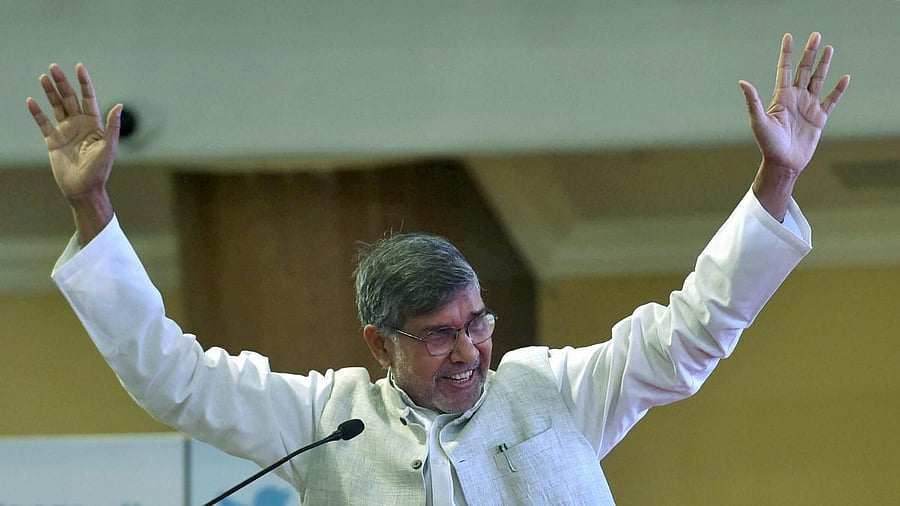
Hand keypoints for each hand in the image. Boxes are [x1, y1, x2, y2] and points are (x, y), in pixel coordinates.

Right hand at [27, 63, 121, 242]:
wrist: (83, 189)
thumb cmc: (100, 170)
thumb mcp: (109, 147)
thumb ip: (113, 126)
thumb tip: (119, 105)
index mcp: (94, 124)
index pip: (88, 98)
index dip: (84, 83)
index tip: (79, 67)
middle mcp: (79, 124)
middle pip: (69, 98)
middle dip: (62, 83)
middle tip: (54, 67)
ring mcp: (65, 131)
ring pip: (56, 106)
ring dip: (50, 92)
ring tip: (44, 77)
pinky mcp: (53, 140)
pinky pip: (43, 123)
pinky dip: (37, 113)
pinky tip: (32, 101)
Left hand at [739, 33, 850, 218]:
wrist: (783, 163)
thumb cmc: (767, 144)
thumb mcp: (758, 121)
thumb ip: (753, 101)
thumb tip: (742, 82)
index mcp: (780, 97)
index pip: (784, 70)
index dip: (786, 54)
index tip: (789, 37)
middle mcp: (795, 98)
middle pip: (803, 70)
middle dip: (809, 53)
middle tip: (815, 35)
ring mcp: (808, 106)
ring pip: (817, 80)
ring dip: (824, 65)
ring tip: (829, 48)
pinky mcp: (819, 118)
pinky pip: (831, 100)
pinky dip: (838, 90)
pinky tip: (844, 78)